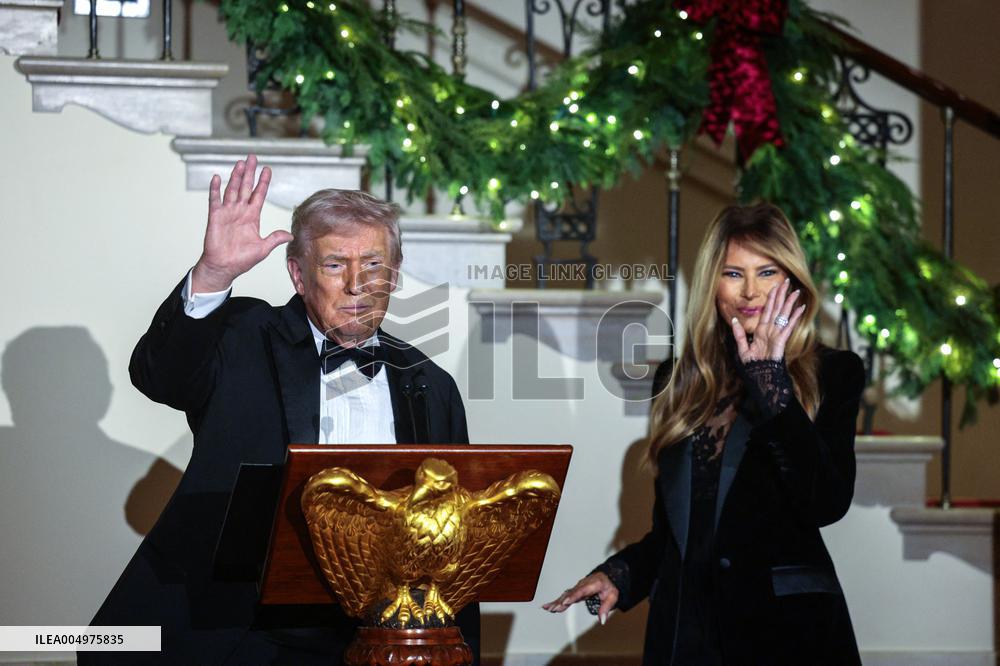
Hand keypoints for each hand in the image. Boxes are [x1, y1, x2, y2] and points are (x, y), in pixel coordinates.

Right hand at [191, 154, 291, 292]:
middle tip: (252, 157)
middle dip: (250, 172)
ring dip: (235, 176)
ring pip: (232, 190)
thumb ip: (274, 239)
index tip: (267, 169)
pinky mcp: (215, 217)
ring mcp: (227, 212)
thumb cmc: (242, 260)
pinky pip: (214, 200)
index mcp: (252, 217)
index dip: (263, 182)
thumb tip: (290, 235)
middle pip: (246, 187)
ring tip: (240, 163)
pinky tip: (216, 177)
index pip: (259, 195)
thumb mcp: (262, 249)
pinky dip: (215, 188)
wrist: (223, 267)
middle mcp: (240, 211)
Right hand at [542, 572, 617, 624]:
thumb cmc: (609, 586)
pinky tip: (547, 606)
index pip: (581, 591)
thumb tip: (602, 620)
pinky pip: (564, 596)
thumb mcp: (612, 597)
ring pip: (565, 595)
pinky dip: (556, 601)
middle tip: (554, 608)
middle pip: (571, 593)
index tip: (565, 602)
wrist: (606, 577)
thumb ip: (606, 608)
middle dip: (561, 601)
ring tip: (547, 608)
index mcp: (593, 584)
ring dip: (556, 602)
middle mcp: (582, 585)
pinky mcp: (574, 591)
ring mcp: (577, 587)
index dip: (573, 596)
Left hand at [731, 278, 804, 362]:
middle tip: (787, 281)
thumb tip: (734, 320)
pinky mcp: (781, 340)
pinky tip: (801, 308)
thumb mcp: (742, 348)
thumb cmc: (752, 365)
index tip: (775, 286)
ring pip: (784, 314)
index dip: (771, 298)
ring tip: (796, 291)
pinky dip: (795, 317)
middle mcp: (770, 330)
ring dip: (790, 302)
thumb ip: (739, 334)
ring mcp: (777, 334)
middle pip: (777, 308)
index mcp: (761, 330)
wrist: (760, 377)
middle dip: (781, 294)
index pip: (767, 310)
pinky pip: (788, 326)